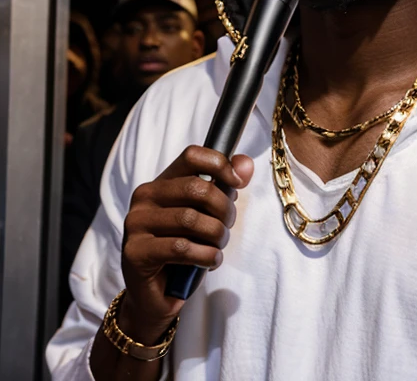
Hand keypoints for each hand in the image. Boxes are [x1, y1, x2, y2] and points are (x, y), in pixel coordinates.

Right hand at [118, 146, 253, 343]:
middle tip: (228, 226)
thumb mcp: (207, 215)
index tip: (237, 183)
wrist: (155, 296)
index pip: (192, 156)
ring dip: (217, 235)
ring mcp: (136, 224)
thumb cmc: (184, 250)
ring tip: (218, 246)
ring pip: (191, 219)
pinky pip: (182, 248)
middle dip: (223, 209)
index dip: (220, 164)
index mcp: (161, 183)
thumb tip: (246, 164)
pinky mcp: (135, 252)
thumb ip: (225, 186)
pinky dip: (206, 255)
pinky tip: (210, 261)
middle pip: (196, 188)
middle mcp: (144, 197)